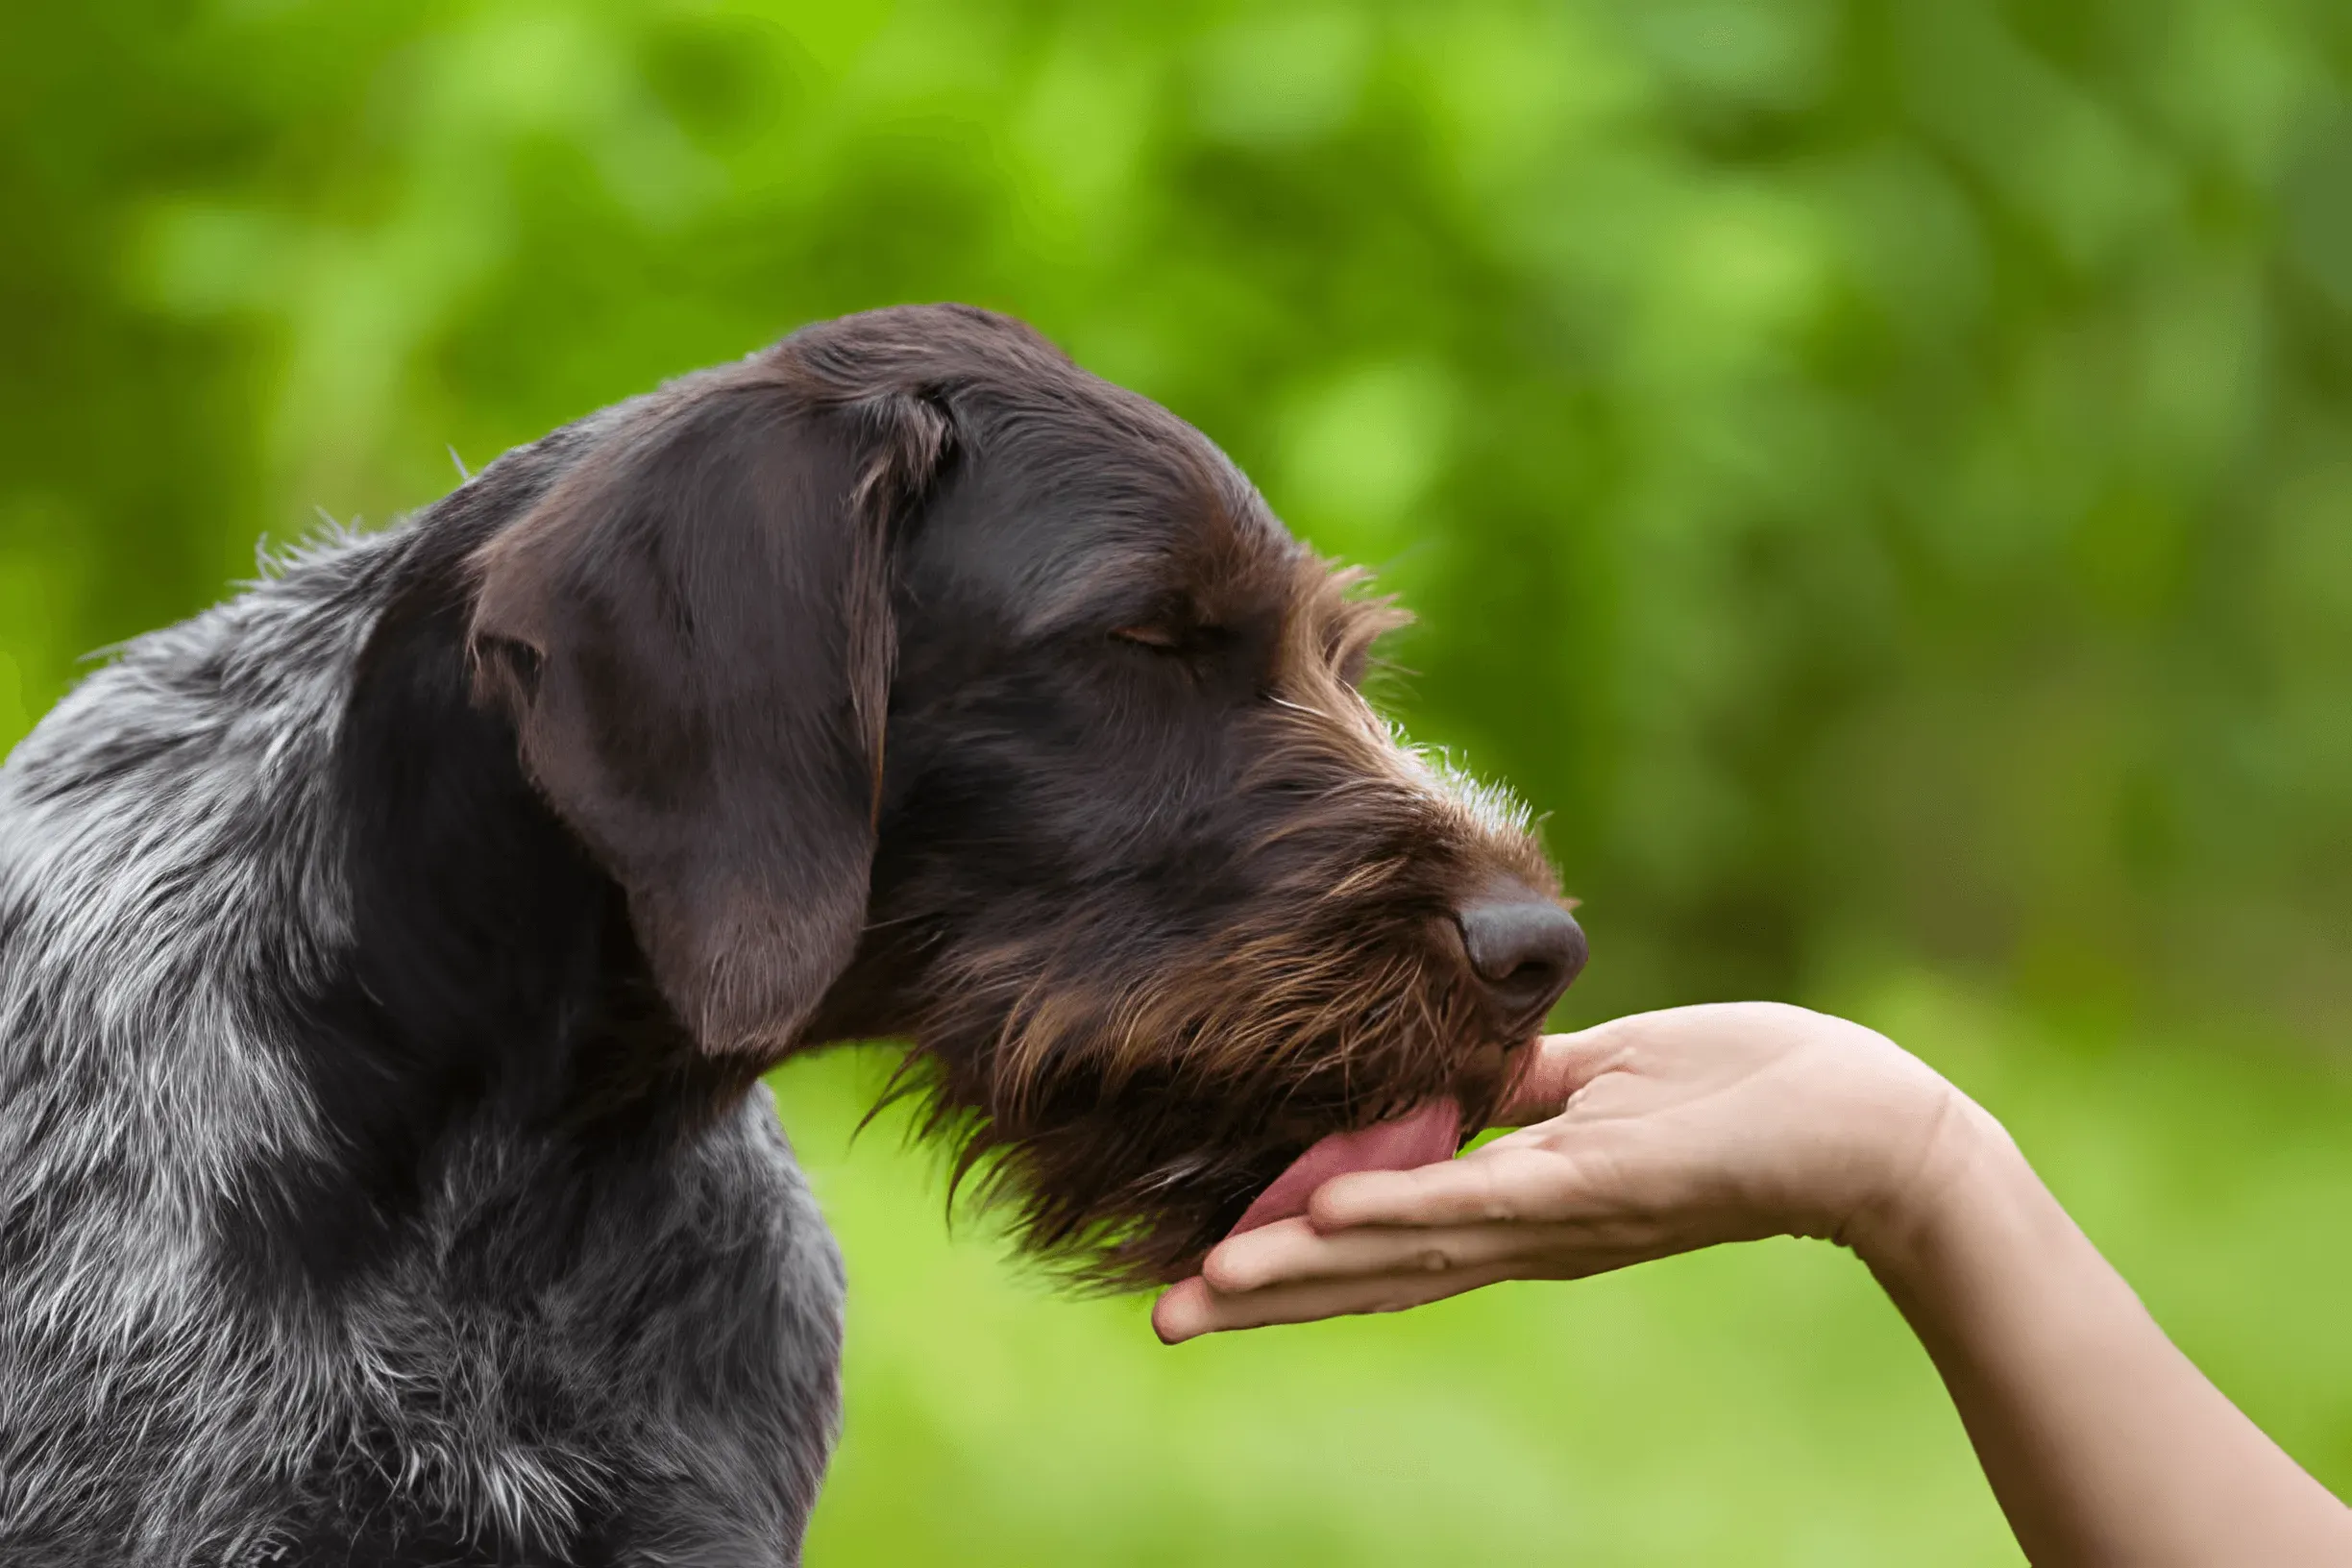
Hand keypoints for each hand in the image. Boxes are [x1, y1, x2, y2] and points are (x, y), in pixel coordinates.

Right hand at [1153, 1001, 1985, 1341]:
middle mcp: (1529, 1232)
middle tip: (1163, 1321)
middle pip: (1378, 1273)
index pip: (1386, 1243)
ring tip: (1214, 1277)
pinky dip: (1407, 1210)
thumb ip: (1520, 1093)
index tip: (1200, 1272)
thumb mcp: (1605, 1085)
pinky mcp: (1608, 1186)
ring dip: (1309, 1265)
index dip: (1293, 1260)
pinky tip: (1332, 1215)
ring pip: (1414, 1249)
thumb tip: (1450, 1076)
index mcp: (1522, 1207)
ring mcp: (1563, 1215)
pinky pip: (1492, 1201)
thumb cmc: (1746, 1093)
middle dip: (1267, 1294)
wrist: (1871, 1124)